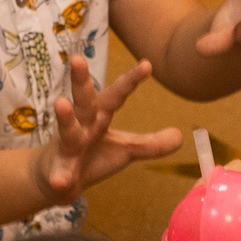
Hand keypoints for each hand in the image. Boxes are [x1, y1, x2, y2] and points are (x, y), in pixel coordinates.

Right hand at [28, 55, 180, 202]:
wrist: (59, 179)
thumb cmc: (94, 155)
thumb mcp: (125, 149)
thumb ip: (150, 143)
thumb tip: (181, 135)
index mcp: (99, 117)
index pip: (116, 95)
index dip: (130, 81)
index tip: (147, 64)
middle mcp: (82, 125)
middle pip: (84, 101)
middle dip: (80, 80)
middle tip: (78, 59)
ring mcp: (68, 146)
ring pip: (67, 129)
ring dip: (64, 117)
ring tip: (60, 103)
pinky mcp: (60, 169)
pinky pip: (59, 174)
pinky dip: (59, 178)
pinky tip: (59, 181)